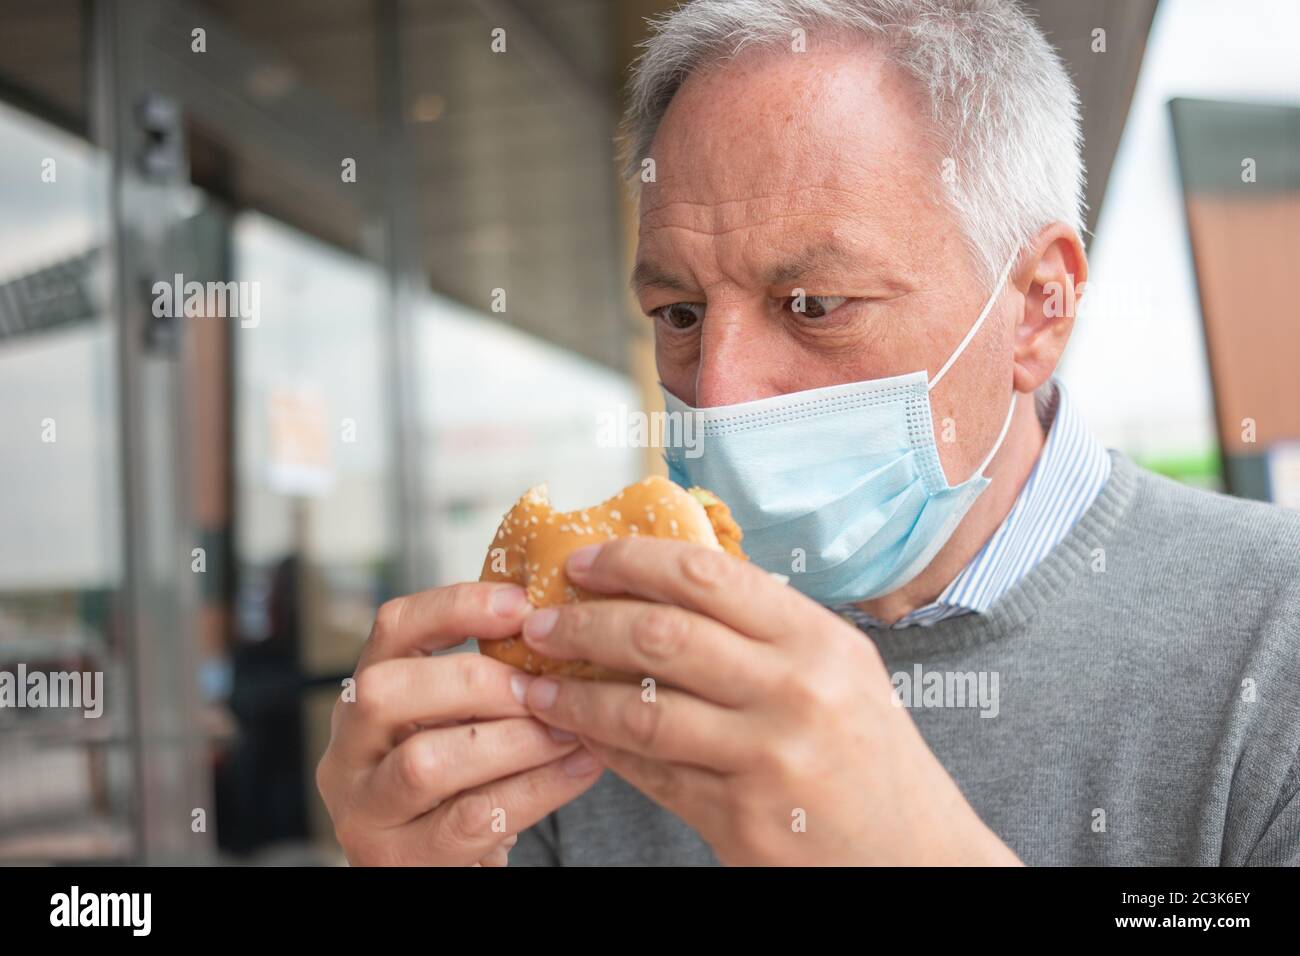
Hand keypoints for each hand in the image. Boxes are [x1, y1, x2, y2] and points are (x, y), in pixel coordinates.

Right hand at [316, 582, 603, 865]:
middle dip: (476, 680)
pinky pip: (470, 818)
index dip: (454, 607)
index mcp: (365, 695)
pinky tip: (580, 768)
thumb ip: (488, 677)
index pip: (392, 628)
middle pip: (388, 691)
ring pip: (425, 761)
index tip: (520, 603)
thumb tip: (560, 619)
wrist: (449, 867)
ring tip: (567, 730)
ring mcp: (365, 810)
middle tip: (542, 686)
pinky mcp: (401, 860)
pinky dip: (535, 788)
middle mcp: (348, 750)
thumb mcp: (462, 720)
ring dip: (511, 739)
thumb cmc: (464, 781)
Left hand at [515, 538, 1020, 865]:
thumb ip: (763, 627)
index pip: (706, 575)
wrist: (914, 858)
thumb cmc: (867, 754)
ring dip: (573, 695)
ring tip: (535, 685)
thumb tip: (662, 580)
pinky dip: (605, 752)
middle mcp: (796, 691)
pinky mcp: (742, 820)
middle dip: (583, 624)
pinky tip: (578, 737)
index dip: (630, 561)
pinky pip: (651, 775)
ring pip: (640, 711)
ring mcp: (768, 759)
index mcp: (817, 640)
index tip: (582, 562)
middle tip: (540, 621)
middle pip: (660, 636)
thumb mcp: (837, 669)